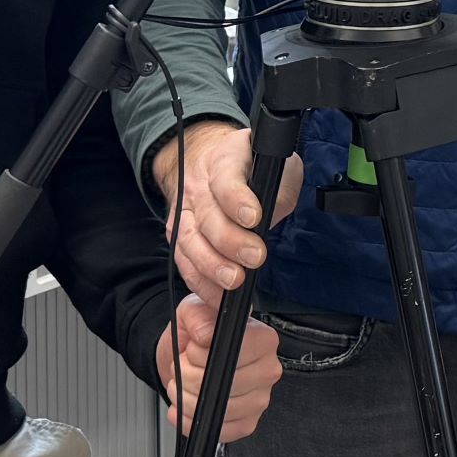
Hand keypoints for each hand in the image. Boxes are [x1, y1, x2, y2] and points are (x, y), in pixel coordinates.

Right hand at [151, 118, 301, 300]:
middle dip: (231, 241)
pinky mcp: (177, 235)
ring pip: (190, 242)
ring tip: (234, 280)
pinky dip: (201, 282)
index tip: (254, 218)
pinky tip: (218, 297)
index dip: (238, 199)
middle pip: (208, 216)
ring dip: (212, 266)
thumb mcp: (275, 163)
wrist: (211, 162)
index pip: (226, 179)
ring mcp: (183, 211)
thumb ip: (280, 187)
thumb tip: (274, 215)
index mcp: (223, 159)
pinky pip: (184, 262)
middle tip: (254, 257)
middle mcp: (197, 185)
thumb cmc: (250, 166)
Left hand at [155, 293, 285, 440]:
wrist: (187, 355)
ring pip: (218, 410)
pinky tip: (185, 407)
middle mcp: (268, 370)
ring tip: (184, 385)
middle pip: (222, 384)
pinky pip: (219, 431)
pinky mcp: (248, 422)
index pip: (231, 354)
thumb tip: (206, 335)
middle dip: (188, 377)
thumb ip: (199, 316)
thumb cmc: (198, 333)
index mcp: (263, 339)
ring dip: (187, 399)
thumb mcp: (194, 311)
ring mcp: (261, 399)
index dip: (200, 355)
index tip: (192, 349)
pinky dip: (193, 421)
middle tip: (184, 367)